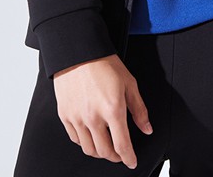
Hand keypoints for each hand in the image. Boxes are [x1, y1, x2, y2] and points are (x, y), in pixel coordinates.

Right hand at [53, 53, 152, 169]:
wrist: (78, 51)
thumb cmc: (104, 63)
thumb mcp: (129, 83)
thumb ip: (139, 109)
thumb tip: (147, 128)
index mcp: (112, 109)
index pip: (122, 145)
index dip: (129, 158)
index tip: (132, 162)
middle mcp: (93, 117)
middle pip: (105, 152)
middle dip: (116, 156)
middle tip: (120, 153)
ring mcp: (77, 118)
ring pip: (89, 149)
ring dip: (100, 152)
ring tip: (106, 145)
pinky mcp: (65, 115)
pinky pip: (75, 139)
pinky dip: (85, 142)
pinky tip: (91, 136)